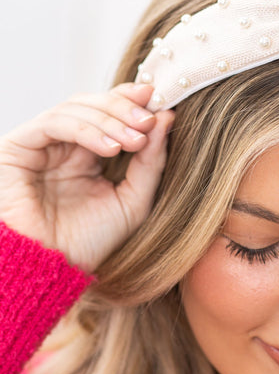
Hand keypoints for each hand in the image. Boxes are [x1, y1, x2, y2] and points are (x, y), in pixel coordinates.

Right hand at [0, 83, 174, 272]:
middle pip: (94, 105)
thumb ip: (151, 162)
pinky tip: (111, 148)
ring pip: (76, 109)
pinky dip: (86, 130)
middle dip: (125, 109)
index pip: (110, 114)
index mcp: (88, 155)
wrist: (54, 272)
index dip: (133, 102)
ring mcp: (39, 145)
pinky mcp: (17, 147)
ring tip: (136, 139)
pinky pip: (54, 123)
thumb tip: (167, 117)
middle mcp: (62, 146)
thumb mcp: (134, 201)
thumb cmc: (90, 244)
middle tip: (150, 119)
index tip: (162, 101)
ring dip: (111, 119)